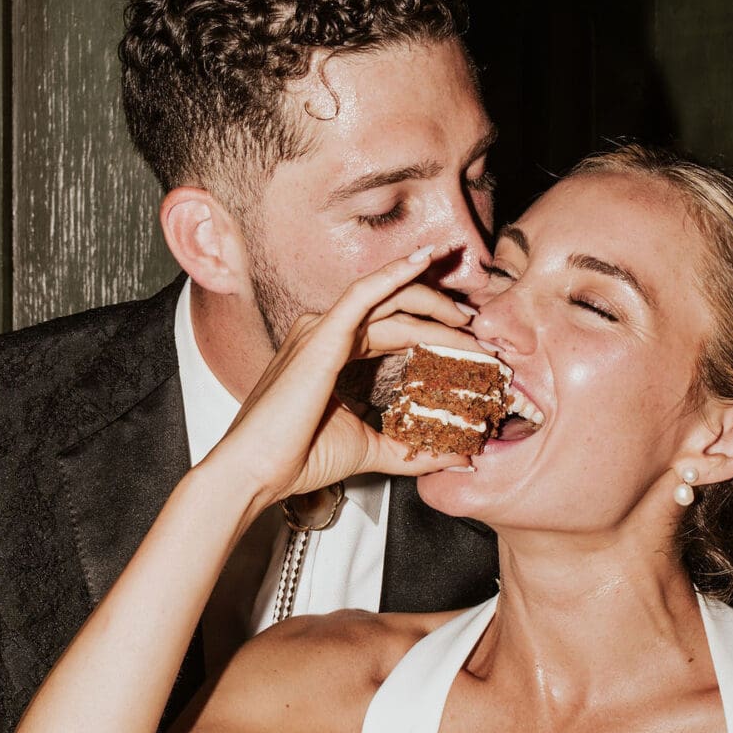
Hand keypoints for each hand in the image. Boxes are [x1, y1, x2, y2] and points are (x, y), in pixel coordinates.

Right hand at [211, 246, 480, 508]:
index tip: (468, 342)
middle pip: (395, 309)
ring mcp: (320, 329)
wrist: (255, 472)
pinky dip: (395, 273)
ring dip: (432, 300)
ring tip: (467, 313)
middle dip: (440, 312)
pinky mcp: (321, 335)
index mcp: (332, 352)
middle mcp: (325, 332)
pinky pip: (364, 292)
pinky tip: (424, 260)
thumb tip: (455, 456)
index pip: (392, 327)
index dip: (432, 330)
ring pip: (388, 300)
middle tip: (477, 327)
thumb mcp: (369, 448)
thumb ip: (410, 447)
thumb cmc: (296, 459)